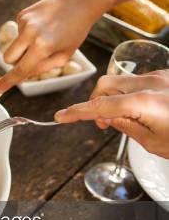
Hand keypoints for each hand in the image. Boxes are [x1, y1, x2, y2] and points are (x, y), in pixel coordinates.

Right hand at [0, 0, 108, 95]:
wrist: (79, 1)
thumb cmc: (75, 30)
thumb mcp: (64, 56)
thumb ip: (41, 68)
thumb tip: (22, 74)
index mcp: (42, 46)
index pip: (19, 70)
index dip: (6, 82)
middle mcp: (29, 33)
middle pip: (7, 59)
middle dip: (16, 61)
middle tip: (34, 55)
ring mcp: (24, 22)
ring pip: (13, 45)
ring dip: (24, 46)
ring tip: (44, 35)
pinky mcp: (22, 15)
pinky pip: (18, 33)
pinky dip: (27, 33)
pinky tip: (42, 26)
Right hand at [54, 70, 168, 157]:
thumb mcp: (154, 143)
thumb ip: (127, 126)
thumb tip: (108, 117)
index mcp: (146, 103)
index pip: (101, 105)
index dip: (77, 111)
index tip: (61, 116)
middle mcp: (152, 83)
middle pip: (106, 84)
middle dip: (96, 101)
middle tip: (103, 123)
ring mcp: (161, 76)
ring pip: (121, 80)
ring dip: (114, 97)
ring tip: (126, 117)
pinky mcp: (167, 76)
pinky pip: (138, 80)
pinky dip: (130, 93)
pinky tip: (140, 109)